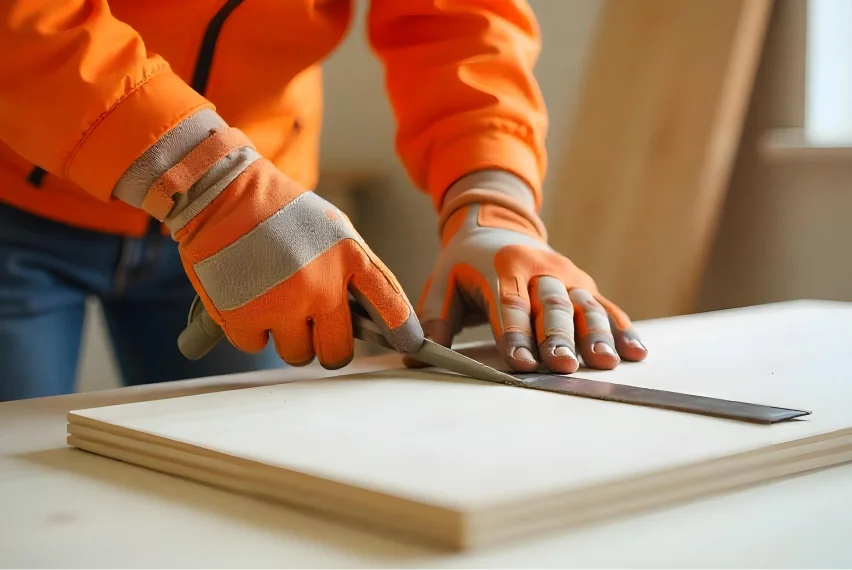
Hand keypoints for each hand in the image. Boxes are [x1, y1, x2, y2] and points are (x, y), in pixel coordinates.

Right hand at [137, 120, 422, 368]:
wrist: (221, 193)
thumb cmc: (279, 212)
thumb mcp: (331, 230)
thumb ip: (352, 270)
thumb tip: (368, 318)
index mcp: (348, 258)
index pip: (389, 303)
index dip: (403, 330)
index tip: (410, 345)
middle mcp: (320, 286)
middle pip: (337, 351)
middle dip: (326, 346)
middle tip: (313, 330)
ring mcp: (282, 304)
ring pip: (296, 354)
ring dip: (286, 337)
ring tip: (274, 303)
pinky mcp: (244, 317)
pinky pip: (255, 346)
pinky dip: (250, 330)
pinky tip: (247, 299)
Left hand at [406, 171, 646, 373]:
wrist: (496, 225)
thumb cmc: (465, 264)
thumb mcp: (442, 285)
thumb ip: (434, 321)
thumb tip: (418, 357)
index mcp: (500, 268)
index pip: (507, 306)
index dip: (513, 335)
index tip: (520, 364)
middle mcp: (538, 269)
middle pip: (550, 306)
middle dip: (557, 337)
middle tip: (563, 366)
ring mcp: (566, 274)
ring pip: (583, 305)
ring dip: (596, 335)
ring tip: (606, 362)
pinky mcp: (583, 283)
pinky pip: (605, 306)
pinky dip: (622, 329)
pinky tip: (636, 352)